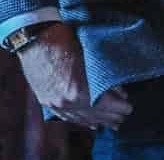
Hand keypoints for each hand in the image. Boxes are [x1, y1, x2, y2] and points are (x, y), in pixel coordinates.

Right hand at [17, 23, 131, 128]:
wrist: (34, 39)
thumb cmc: (63, 43)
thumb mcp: (89, 59)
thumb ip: (104, 79)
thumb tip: (120, 93)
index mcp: (78, 91)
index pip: (105, 106)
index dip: (119, 108)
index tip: (129, 107)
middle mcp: (66, 103)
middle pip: (94, 115)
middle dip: (111, 116)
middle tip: (124, 116)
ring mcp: (55, 104)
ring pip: (81, 119)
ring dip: (98, 120)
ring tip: (112, 124)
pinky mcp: (47, 102)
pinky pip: (67, 117)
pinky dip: (81, 120)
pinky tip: (91, 124)